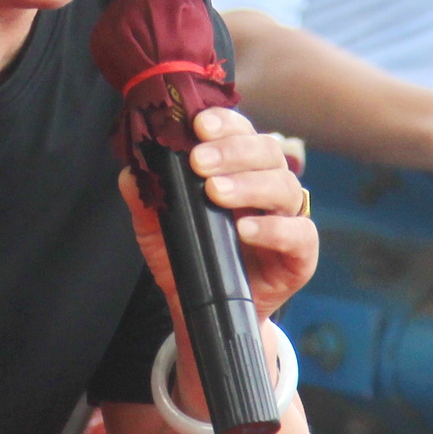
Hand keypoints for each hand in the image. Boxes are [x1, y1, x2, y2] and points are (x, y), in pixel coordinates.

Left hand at [120, 104, 319, 324]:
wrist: (203, 310)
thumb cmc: (190, 257)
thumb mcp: (157, 228)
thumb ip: (146, 199)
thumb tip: (132, 172)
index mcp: (239, 169)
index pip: (241, 132)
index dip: (225, 123)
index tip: (198, 126)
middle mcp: (268, 186)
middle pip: (267, 151)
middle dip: (232, 151)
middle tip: (199, 161)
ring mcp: (288, 218)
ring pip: (284, 186)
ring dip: (248, 184)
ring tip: (215, 193)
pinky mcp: (301, 253)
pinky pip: (300, 233)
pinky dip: (273, 228)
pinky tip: (245, 230)